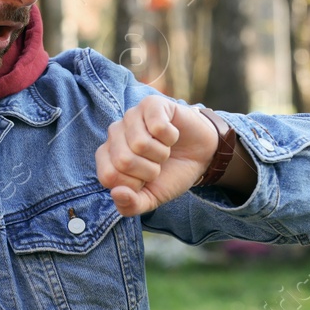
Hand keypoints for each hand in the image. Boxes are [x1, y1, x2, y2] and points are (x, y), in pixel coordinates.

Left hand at [95, 95, 217, 215]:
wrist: (201, 155)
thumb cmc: (171, 174)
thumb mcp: (151, 198)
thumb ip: (130, 205)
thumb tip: (116, 193)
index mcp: (108, 156)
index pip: (108, 176)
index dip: (133, 184)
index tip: (145, 180)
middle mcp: (114, 133)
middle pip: (123, 160)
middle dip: (149, 170)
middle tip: (158, 164)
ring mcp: (131, 116)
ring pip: (140, 143)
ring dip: (161, 154)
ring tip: (165, 149)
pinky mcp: (151, 104)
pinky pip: (157, 127)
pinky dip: (171, 137)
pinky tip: (172, 135)